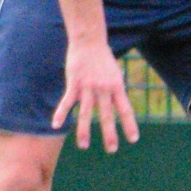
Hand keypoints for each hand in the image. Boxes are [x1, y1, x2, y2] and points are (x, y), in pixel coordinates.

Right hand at [52, 37, 139, 152]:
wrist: (89, 40)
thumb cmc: (103, 58)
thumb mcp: (115, 74)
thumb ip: (115, 90)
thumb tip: (117, 105)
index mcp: (116, 87)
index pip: (125, 110)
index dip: (130, 125)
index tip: (133, 139)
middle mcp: (104, 89)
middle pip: (107, 115)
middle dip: (109, 134)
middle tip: (112, 150)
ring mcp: (88, 87)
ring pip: (86, 113)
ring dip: (84, 131)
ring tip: (84, 146)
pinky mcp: (74, 83)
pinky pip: (67, 102)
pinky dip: (61, 114)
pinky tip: (56, 125)